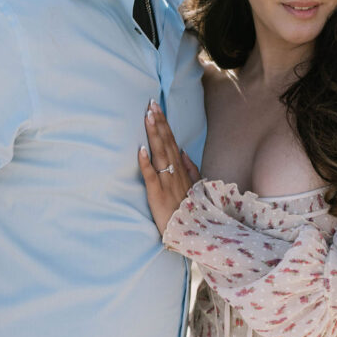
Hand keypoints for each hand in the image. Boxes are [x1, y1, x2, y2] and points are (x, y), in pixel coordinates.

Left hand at [139, 100, 200, 234]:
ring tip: (147, 117)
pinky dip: (146, 162)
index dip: (164, 124)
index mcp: (181, 169)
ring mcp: (166, 182)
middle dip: (158, 122)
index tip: (157, 108)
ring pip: (159, 154)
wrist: (190, 233)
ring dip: (153, 134)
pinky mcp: (157, 194)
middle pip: (166, 142)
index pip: (172, 141)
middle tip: (151, 104)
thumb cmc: (189, 211)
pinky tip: (141, 149)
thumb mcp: (196, 187)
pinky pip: (151, 176)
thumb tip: (184, 151)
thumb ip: (191, 169)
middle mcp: (174, 172)